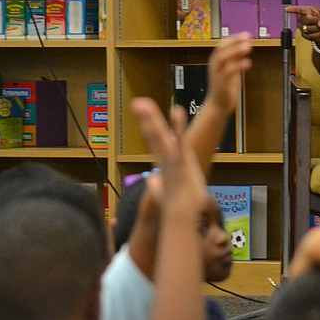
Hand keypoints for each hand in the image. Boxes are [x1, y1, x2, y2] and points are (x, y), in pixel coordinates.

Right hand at [131, 97, 208, 213]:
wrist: (182, 217)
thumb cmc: (180, 208)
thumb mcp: (166, 194)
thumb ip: (157, 186)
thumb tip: (152, 180)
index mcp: (164, 165)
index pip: (154, 142)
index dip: (149, 127)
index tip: (145, 115)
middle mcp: (165, 160)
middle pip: (153, 136)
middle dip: (146, 119)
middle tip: (138, 102)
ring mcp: (172, 160)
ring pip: (160, 136)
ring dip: (153, 119)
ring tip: (144, 103)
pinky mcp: (181, 160)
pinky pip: (179, 140)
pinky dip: (177, 126)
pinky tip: (177, 110)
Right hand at [206, 33, 252, 111]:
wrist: (218, 104)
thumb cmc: (225, 85)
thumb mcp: (231, 68)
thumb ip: (236, 57)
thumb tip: (246, 44)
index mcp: (216, 60)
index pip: (222, 44)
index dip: (234, 38)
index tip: (246, 35)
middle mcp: (215, 65)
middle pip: (221, 48)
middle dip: (234, 41)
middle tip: (247, 37)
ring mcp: (217, 73)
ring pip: (223, 58)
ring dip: (235, 50)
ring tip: (248, 47)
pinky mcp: (221, 83)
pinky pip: (228, 71)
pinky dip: (238, 65)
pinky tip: (248, 63)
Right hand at [285, 5, 319, 44]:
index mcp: (307, 10)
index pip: (299, 9)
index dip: (292, 9)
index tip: (286, 9)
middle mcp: (302, 18)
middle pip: (307, 19)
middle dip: (317, 21)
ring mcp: (302, 27)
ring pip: (309, 29)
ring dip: (319, 29)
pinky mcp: (305, 35)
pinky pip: (311, 36)